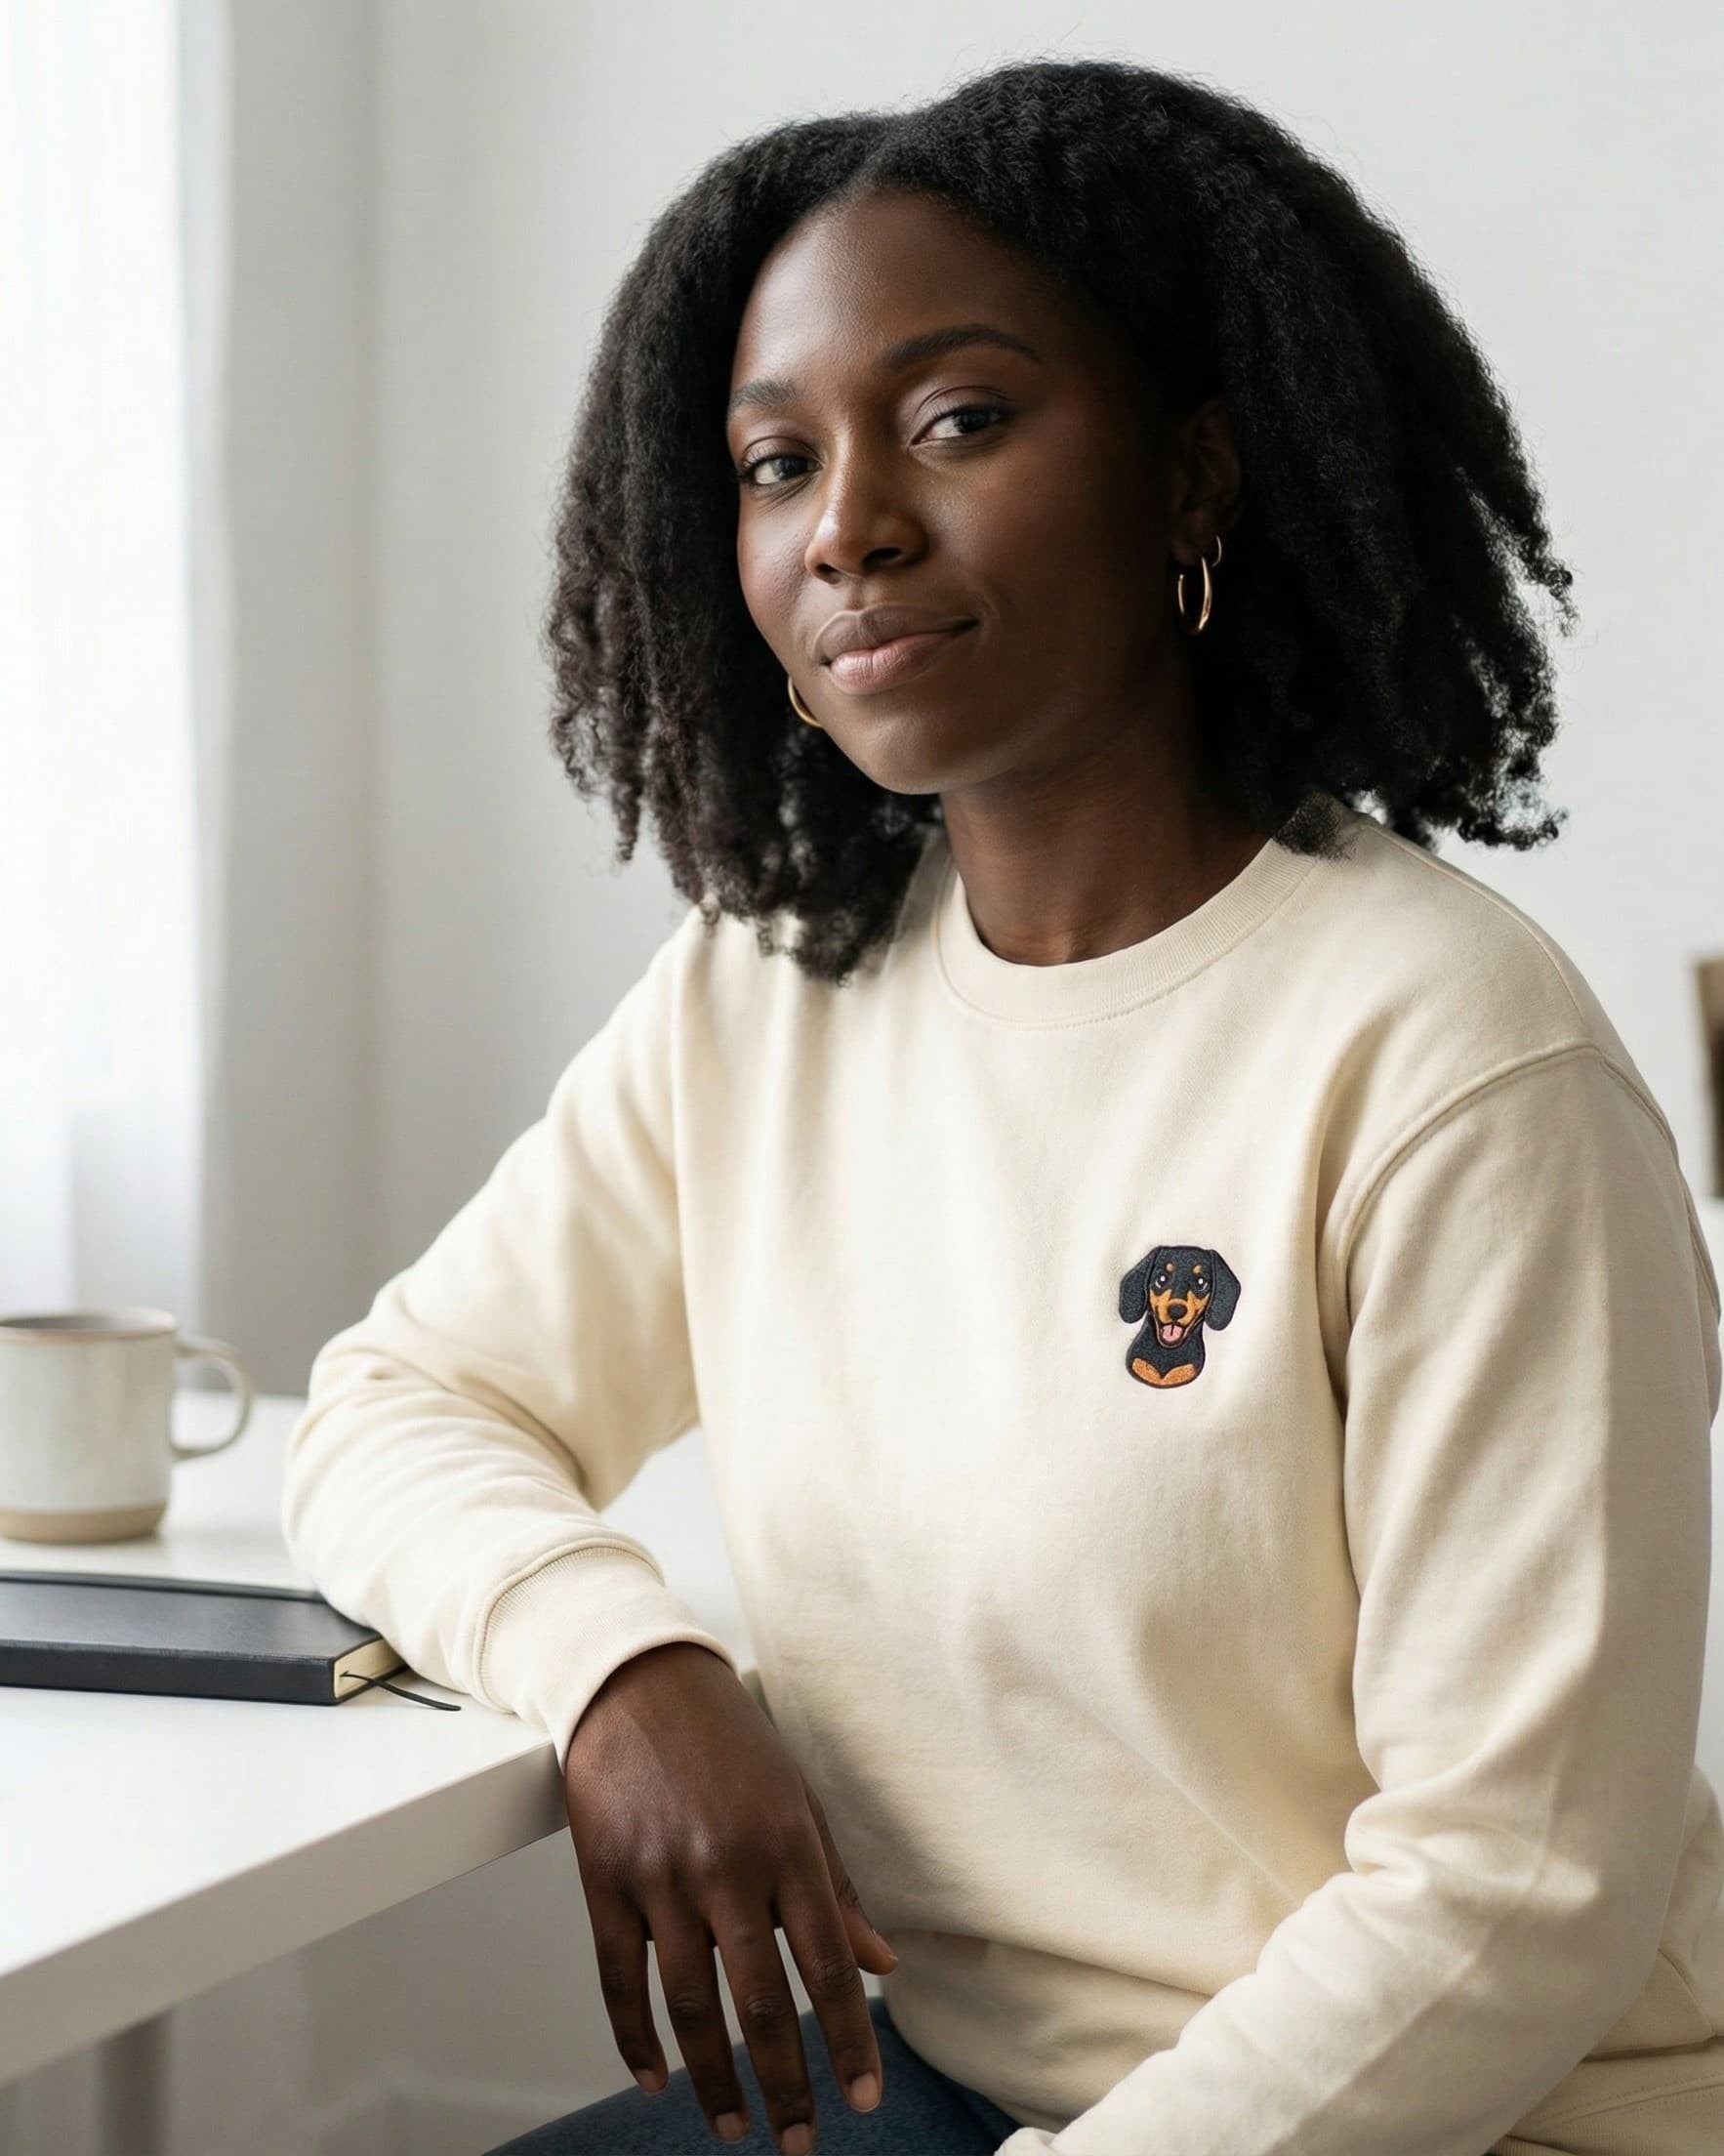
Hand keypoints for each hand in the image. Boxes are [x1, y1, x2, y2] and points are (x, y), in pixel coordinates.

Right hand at [563, 1639, 898, 2150]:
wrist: (636, 1680)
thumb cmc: (727, 1738)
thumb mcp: (798, 1800)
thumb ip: (837, 1887)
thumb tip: (882, 1961)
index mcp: (787, 1845)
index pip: (829, 1964)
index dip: (849, 2039)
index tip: (862, 2098)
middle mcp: (727, 1866)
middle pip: (761, 2001)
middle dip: (786, 2084)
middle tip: (800, 2141)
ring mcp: (661, 1876)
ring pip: (691, 2006)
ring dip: (715, 2079)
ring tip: (733, 2126)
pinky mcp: (605, 1879)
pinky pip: (620, 1980)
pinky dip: (636, 2039)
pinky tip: (657, 2078)